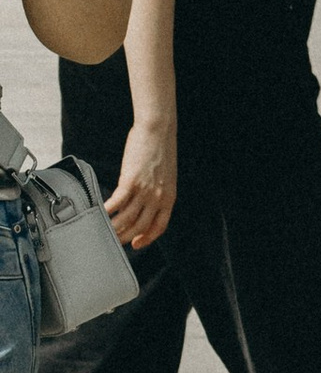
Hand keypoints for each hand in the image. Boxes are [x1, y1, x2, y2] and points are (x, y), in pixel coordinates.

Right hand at [107, 112, 176, 249]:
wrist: (158, 130)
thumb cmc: (161, 149)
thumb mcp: (165, 175)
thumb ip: (157, 191)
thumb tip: (141, 202)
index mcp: (169, 197)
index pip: (159, 226)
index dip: (147, 238)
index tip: (136, 243)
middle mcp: (158, 197)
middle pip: (140, 227)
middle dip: (126, 237)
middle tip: (114, 240)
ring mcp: (145, 191)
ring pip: (126, 219)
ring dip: (113, 228)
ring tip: (103, 231)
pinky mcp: (131, 182)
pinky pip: (116, 203)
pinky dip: (106, 212)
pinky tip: (99, 213)